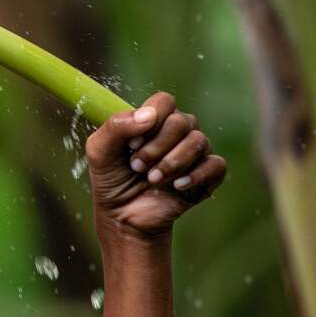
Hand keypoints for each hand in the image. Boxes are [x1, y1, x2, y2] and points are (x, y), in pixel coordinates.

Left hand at [85, 92, 225, 235]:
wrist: (123, 214)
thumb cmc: (111, 178)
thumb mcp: (99, 151)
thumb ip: (116, 126)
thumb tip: (149, 114)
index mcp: (154, 120)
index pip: (164, 101)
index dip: (150, 120)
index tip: (131, 144)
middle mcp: (178, 132)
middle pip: (182, 121)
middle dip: (156, 147)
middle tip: (137, 166)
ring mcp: (195, 152)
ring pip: (199, 141)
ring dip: (172, 163)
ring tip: (152, 180)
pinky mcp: (208, 174)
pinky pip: (216, 164)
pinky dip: (196, 175)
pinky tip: (176, 186)